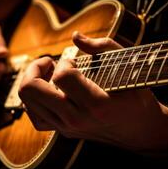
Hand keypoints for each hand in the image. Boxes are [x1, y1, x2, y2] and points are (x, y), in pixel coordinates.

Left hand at [19, 32, 167, 152]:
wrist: (139, 131)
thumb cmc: (135, 97)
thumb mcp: (128, 67)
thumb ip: (102, 46)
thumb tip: (75, 36)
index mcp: (95, 103)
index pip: (61, 76)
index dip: (64, 61)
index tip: (74, 61)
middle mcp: (76, 118)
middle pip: (32, 89)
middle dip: (35, 68)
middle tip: (49, 62)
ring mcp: (67, 127)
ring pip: (28, 103)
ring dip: (32, 82)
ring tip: (48, 75)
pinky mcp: (63, 131)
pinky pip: (34, 117)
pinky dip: (32, 101)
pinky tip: (45, 91)